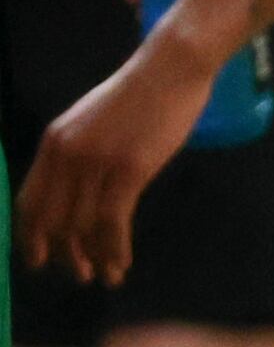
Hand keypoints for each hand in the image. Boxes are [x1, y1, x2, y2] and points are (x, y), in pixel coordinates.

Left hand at [13, 28, 221, 284]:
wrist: (170, 69)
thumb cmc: (141, 94)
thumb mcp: (94, 122)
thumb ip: (80, 153)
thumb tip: (78, 190)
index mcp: (54, 142)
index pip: (29, 201)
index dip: (31, 236)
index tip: (39, 260)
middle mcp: (67, 155)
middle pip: (54, 219)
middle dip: (63, 254)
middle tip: (79, 275)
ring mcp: (97, 162)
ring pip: (84, 225)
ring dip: (93, 257)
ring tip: (106, 277)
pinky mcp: (129, 170)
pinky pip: (113, 221)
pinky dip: (115, 248)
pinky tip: (122, 262)